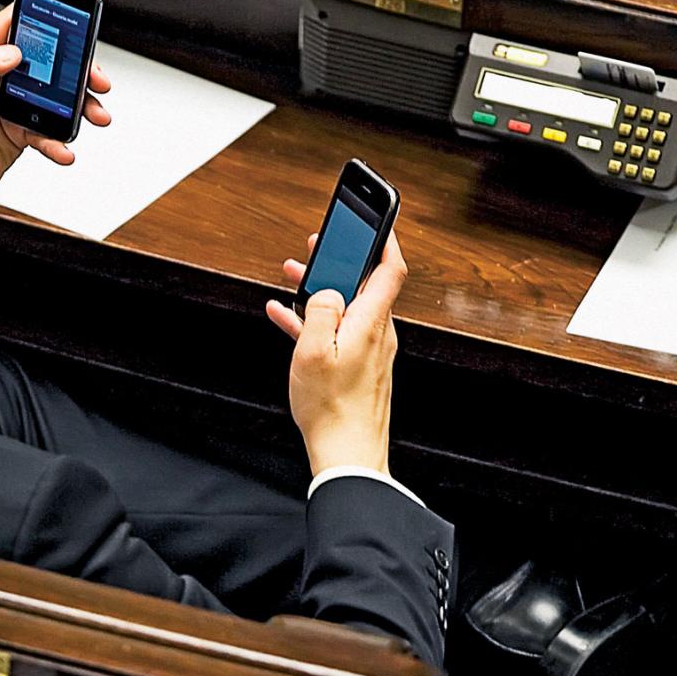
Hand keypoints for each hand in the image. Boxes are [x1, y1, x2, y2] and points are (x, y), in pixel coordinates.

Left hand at [0, 5, 111, 210]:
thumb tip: (10, 51)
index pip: (13, 26)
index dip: (41, 15)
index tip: (70, 15)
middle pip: (47, 63)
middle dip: (76, 68)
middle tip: (95, 77)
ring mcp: (11, 108)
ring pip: (56, 99)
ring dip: (79, 107)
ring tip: (94, 115)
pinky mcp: (17, 136)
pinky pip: (47, 135)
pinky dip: (60, 142)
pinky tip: (64, 149)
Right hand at [264, 231, 407, 476]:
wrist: (348, 455)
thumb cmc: (332, 409)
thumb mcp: (314, 350)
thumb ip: (320, 310)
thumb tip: (326, 289)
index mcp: (371, 322)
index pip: (390, 269)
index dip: (385, 239)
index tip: (375, 220)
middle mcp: (377, 333)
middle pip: (363, 285)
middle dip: (339, 261)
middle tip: (317, 246)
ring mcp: (369, 351)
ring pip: (346, 307)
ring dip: (322, 289)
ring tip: (293, 277)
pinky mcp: (358, 367)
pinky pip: (337, 332)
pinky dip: (315, 319)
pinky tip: (287, 317)